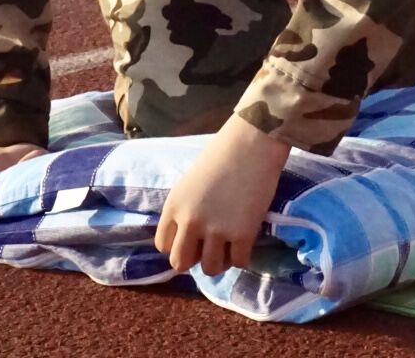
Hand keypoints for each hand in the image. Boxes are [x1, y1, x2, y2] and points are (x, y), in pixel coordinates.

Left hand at [154, 114, 291, 275]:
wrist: (251, 144)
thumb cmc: (221, 155)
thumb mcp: (189, 183)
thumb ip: (184, 210)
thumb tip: (189, 238)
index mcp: (174, 206)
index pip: (163, 246)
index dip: (178, 245)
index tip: (192, 240)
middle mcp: (190, 222)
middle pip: (180, 263)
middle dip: (194, 259)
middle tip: (209, 247)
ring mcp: (217, 231)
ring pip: (210, 269)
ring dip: (219, 261)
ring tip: (229, 245)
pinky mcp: (243, 235)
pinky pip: (238, 263)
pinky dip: (241, 257)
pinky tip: (244, 242)